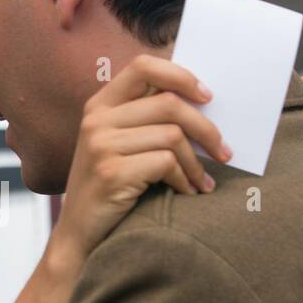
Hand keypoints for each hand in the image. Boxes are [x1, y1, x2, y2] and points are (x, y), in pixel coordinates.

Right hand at [53, 55, 229, 260]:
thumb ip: (145, 120)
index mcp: (99, 105)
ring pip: (172, 136)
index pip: (144, 66)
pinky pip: (166, 163)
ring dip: (197, 163)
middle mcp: (97, 120)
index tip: (208, 97)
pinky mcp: (111, 172)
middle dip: (206, 129)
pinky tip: (186, 192)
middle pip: (169, 104)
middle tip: (224, 151)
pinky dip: (185, 180)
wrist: (78, 236)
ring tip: (203, 181)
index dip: (181, 76)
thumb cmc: (110, 189)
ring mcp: (101, 145)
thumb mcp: (118, 146)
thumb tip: (203, 104)